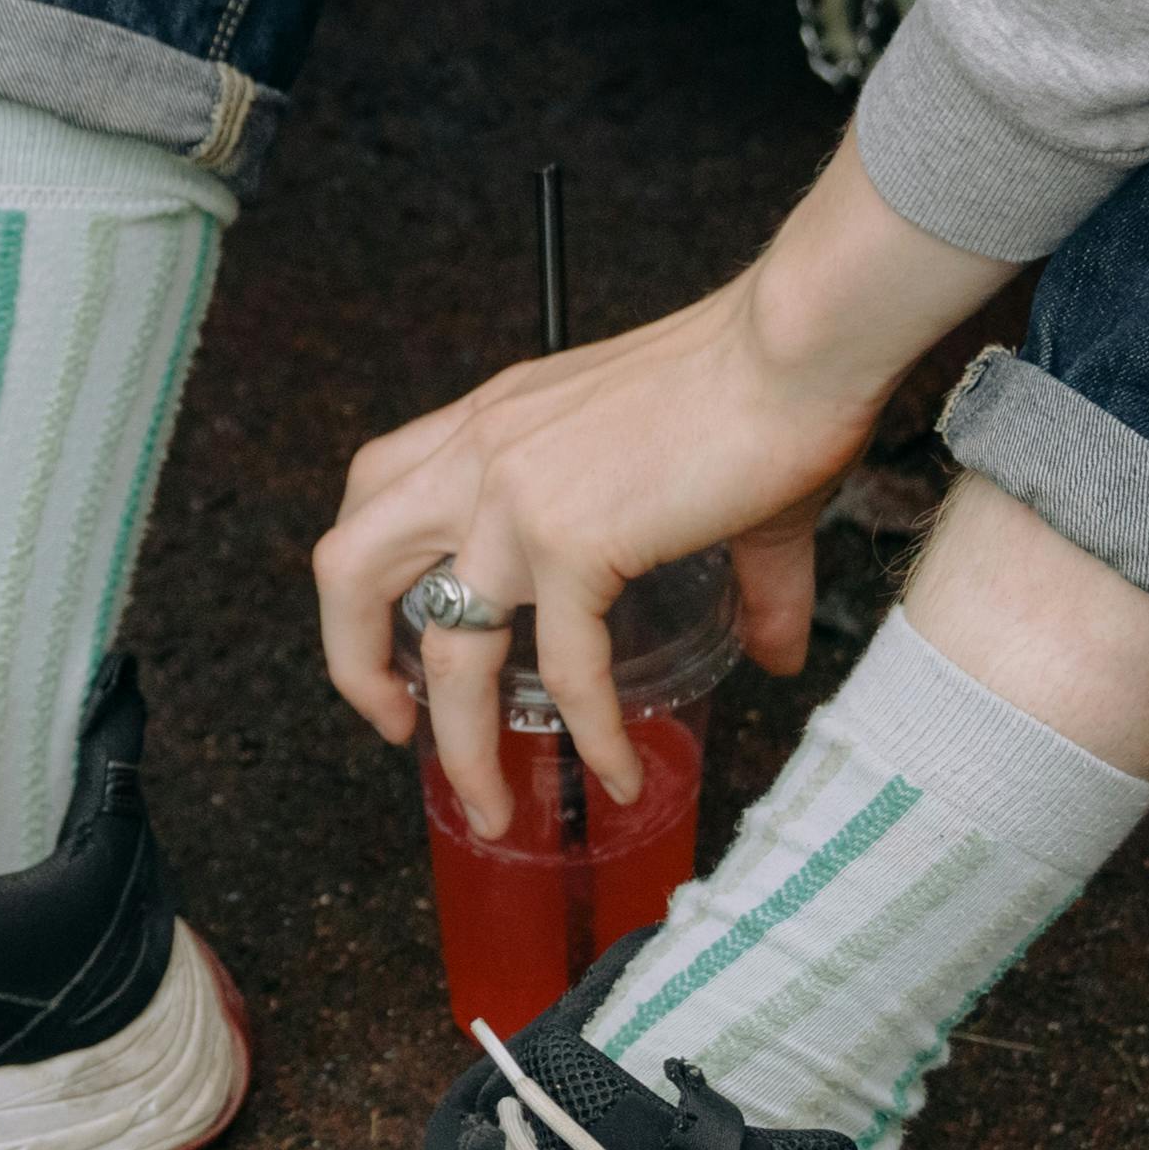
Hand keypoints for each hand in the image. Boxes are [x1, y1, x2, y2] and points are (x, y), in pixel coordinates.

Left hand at [313, 139, 1012, 831]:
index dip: (365, 578)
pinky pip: (565, 670)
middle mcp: (481, 454)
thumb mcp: (700, 478)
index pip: (374, 493)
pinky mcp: (575, 540)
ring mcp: (517, 500)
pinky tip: (620, 774)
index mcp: (491, 422)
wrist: (799, 344)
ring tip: (492, 805)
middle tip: (395, 727)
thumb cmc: (762, 385)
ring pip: (442, 644)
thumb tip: (775, 652)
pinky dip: (593, 736)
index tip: (396, 644)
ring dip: (455, 743)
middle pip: (349, 564)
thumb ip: (735, 573)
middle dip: (352, 661)